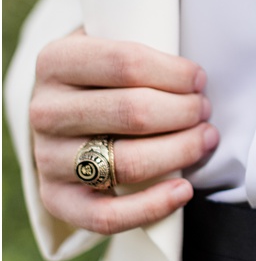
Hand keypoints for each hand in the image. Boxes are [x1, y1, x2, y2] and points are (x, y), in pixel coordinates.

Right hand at [29, 32, 217, 234]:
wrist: (68, 111)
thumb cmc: (108, 75)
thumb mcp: (115, 44)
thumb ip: (146, 44)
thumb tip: (199, 75)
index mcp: (56, 60)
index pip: (127, 63)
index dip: (175, 73)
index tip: (200, 80)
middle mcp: (45, 110)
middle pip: (133, 113)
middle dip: (185, 112)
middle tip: (205, 110)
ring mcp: (47, 157)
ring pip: (127, 162)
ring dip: (181, 151)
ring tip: (205, 139)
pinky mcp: (57, 198)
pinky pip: (105, 216)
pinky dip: (151, 206)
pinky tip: (184, 189)